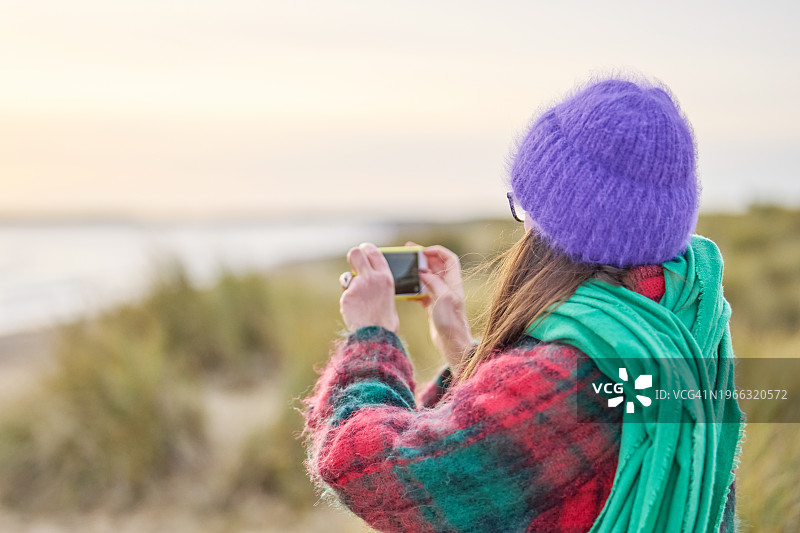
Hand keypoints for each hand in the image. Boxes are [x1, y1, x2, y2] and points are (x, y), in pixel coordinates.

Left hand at [339, 243, 399, 333]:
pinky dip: (348, 300)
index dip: (366, 248)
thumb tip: (375, 281)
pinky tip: (355, 310)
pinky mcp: (347, 296)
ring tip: (357, 298)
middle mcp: (371, 278)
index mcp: (385, 277)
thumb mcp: (389, 297)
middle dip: (353, 256)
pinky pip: (345, 293)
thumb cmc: (385, 320)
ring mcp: (357, 286)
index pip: (374, 252)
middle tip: (353, 262)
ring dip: (349, 283)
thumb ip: (381, 286)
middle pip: (355, 253)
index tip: (363, 249)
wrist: (376, 335)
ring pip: (346, 276)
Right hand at [408, 242, 473, 371]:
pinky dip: (414, 289)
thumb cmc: (451, 322)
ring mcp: (439, 296)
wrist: (451, 343)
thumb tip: (422, 272)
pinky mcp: (432, 306)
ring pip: (428, 278)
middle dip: (423, 257)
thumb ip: (433, 282)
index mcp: (453, 282)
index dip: (437, 251)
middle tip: (408, 251)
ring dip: (417, 272)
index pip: (449, 259)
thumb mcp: (443, 298)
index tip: (423, 251)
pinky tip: (406, 290)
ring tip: (404, 267)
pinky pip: (422, 292)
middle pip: (436, 266)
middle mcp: (447, 287)